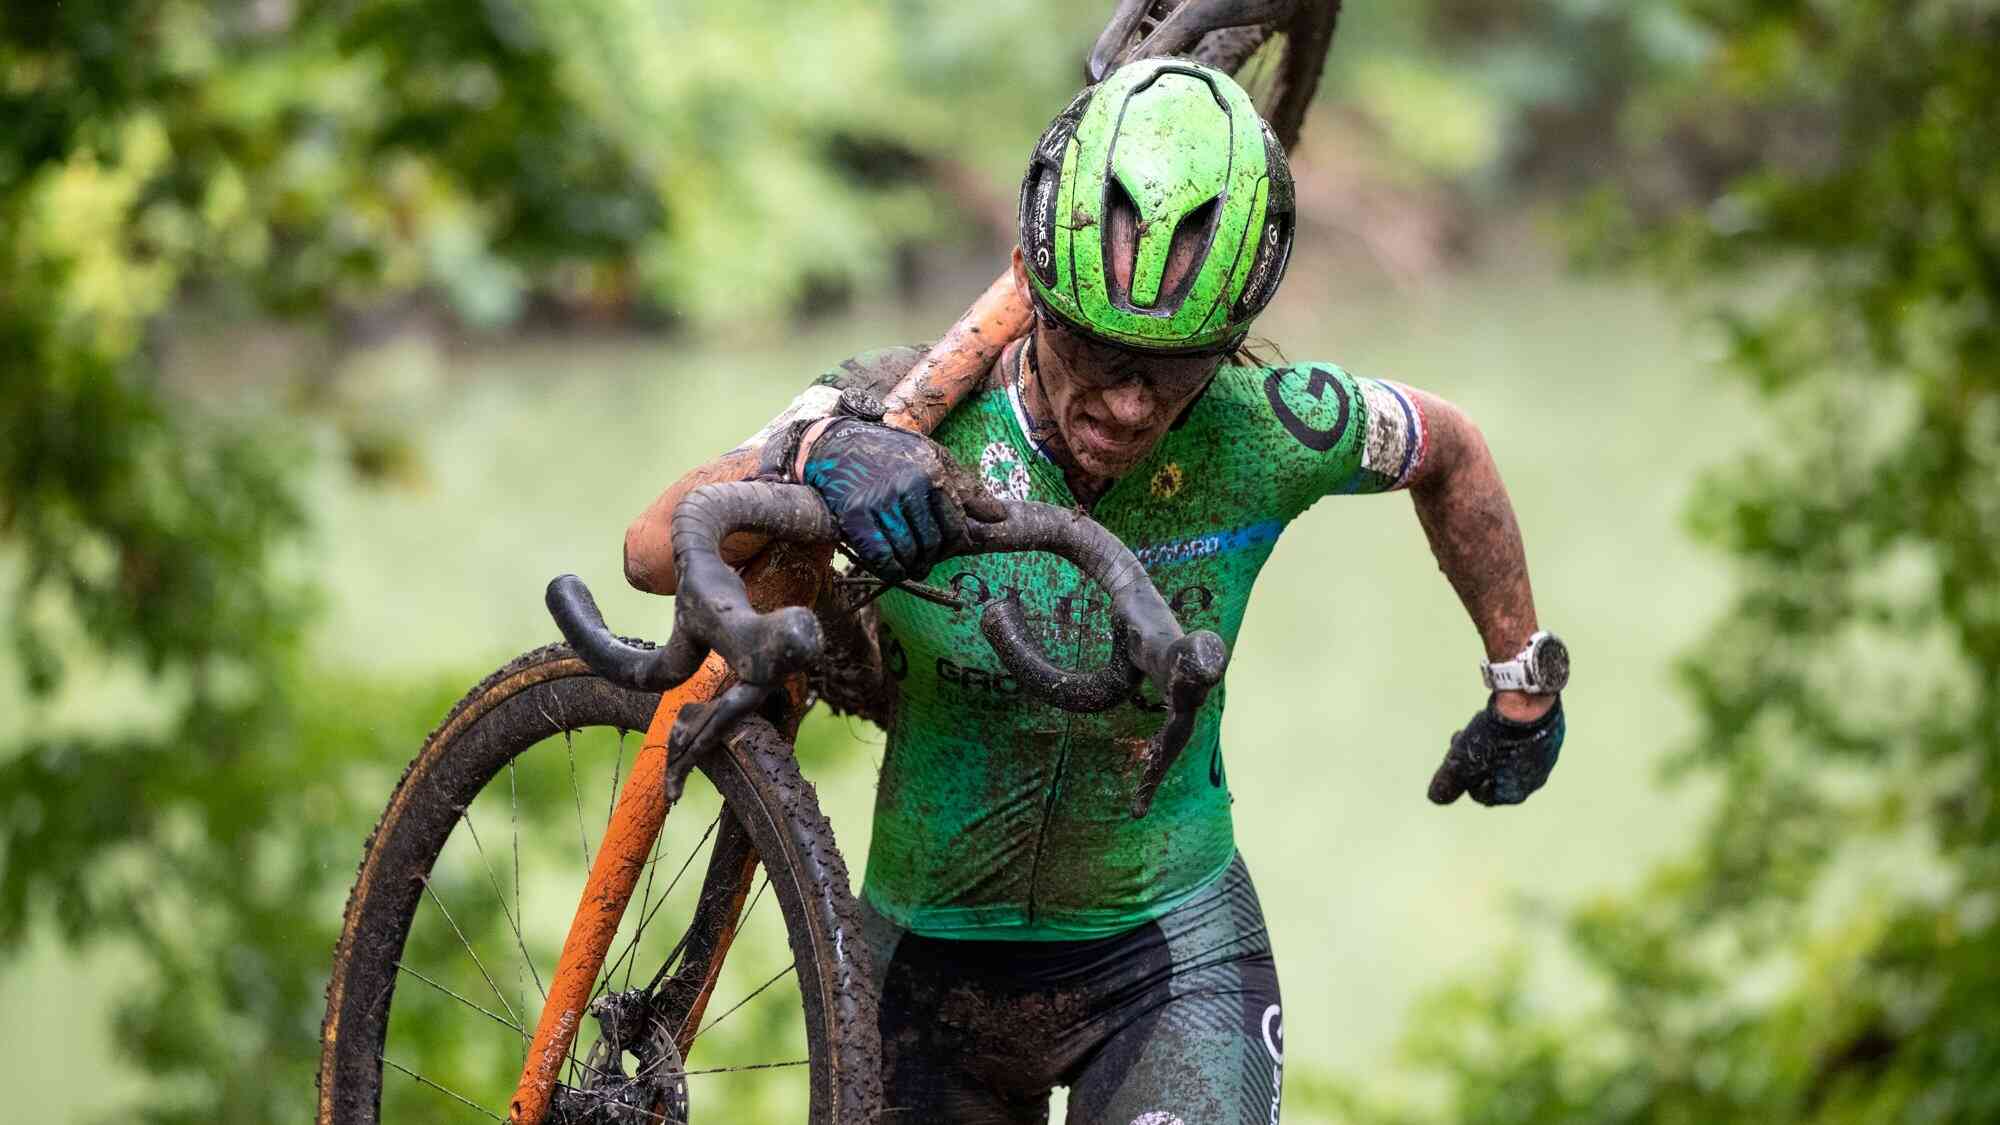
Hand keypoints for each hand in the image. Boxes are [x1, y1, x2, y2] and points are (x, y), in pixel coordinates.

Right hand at [798, 420, 1005, 582]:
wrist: (837, 444)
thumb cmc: (891, 453)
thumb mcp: (933, 458)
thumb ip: (966, 487)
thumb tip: (999, 516)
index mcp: (932, 472)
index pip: (955, 525)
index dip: (953, 546)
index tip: (944, 550)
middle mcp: (908, 485)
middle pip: (932, 543)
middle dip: (931, 559)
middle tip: (925, 563)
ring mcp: (880, 500)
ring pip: (908, 552)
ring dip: (911, 567)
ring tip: (910, 567)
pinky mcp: (854, 514)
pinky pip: (880, 556)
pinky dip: (889, 570)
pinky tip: (892, 569)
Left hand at [1427, 695, 1564, 806]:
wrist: (1530, 702)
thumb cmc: (1496, 736)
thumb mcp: (1463, 761)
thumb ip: (1450, 781)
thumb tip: (1436, 797)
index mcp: (1516, 792)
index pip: (1483, 796)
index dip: (1464, 778)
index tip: (1456, 758)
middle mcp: (1536, 779)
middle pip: (1496, 775)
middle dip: (1477, 760)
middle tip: (1463, 739)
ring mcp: (1547, 757)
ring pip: (1511, 756)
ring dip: (1493, 745)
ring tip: (1480, 727)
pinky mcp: (1552, 735)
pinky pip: (1526, 739)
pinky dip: (1510, 733)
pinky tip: (1501, 718)